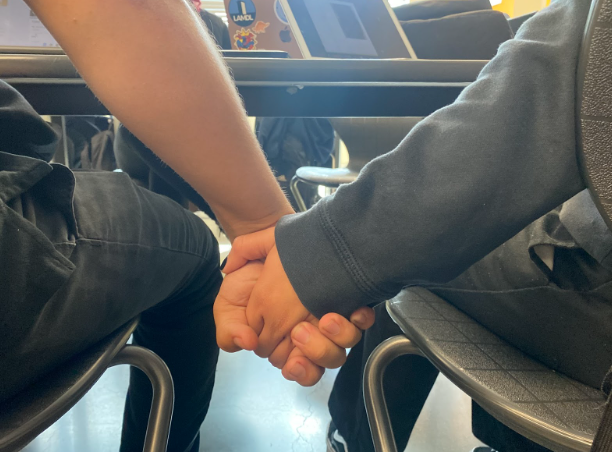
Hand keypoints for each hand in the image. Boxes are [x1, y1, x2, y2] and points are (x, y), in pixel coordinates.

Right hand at [217, 224, 375, 384]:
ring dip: (337, 338)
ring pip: (346, 342)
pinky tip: (353, 310)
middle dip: (317, 352)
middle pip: (326, 361)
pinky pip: (362, 319)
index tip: (295, 360)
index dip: (300, 369)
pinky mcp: (346, 300)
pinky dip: (360, 319)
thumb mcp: (227, 305)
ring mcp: (330, 319)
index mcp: (287, 343)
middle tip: (301, 330)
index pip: (300, 369)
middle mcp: (312, 334)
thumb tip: (247, 343)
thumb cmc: (245, 279)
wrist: (263, 248)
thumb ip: (229, 330)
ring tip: (327, 319)